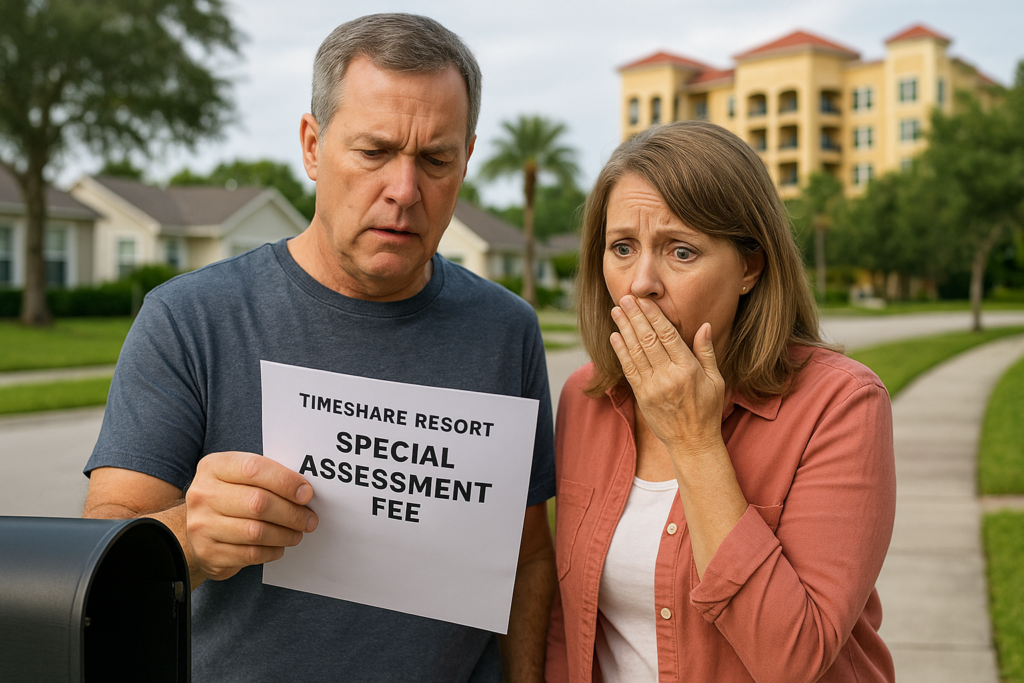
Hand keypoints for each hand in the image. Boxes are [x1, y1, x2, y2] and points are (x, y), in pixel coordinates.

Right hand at [184, 451, 318, 582]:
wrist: (196, 528)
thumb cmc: (227, 497)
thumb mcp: (238, 477)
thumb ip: (266, 477)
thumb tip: (303, 490)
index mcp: (213, 467)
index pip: (254, 469)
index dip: (285, 481)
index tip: (306, 493)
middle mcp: (203, 494)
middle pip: (258, 503)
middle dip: (291, 512)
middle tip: (309, 519)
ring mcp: (202, 525)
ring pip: (256, 532)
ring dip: (285, 534)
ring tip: (297, 533)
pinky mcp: (208, 552)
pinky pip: (250, 554)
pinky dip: (272, 551)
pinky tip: (279, 545)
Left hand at [609, 295, 725, 454]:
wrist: (692, 442)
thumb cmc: (707, 409)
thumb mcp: (716, 379)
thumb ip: (706, 351)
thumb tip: (705, 325)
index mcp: (688, 369)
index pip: (668, 336)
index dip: (654, 316)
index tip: (645, 301)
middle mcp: (669, 377)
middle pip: (648, 340)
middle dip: (635, 317)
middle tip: (625, 298)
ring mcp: (653, 387)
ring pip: (635, 352)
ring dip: (624, 329)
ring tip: (616, 311)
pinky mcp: (642, 397)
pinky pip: (629, 370)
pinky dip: (621, 351)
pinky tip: (615, 336)